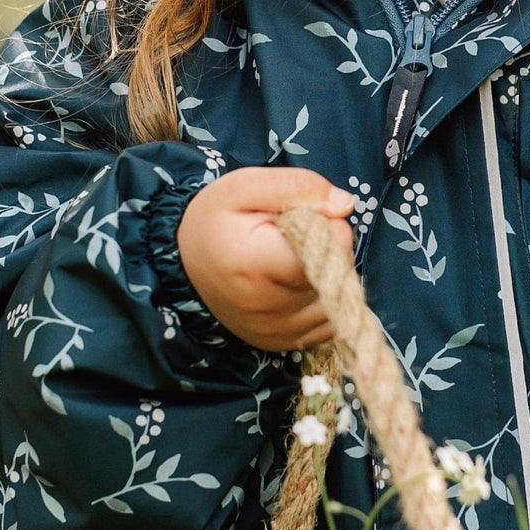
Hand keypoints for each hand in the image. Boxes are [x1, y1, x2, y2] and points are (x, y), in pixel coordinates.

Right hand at [177, 168, 356, 351]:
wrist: (184, 263)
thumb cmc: (216, 220)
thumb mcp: (246, 185)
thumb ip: (298, 186)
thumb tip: (345, 205)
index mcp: (258, 264)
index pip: (333, 248)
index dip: (328, 225)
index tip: (300, 219)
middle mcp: (269, 309)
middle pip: (340, 273)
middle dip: (328, 250)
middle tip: (292, 239)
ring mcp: (278, 332)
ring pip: (339, 299)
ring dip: (327, 276)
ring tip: (290, 262)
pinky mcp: (283, 344)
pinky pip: (329, 322)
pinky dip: (321, 301)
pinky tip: (295, 285)